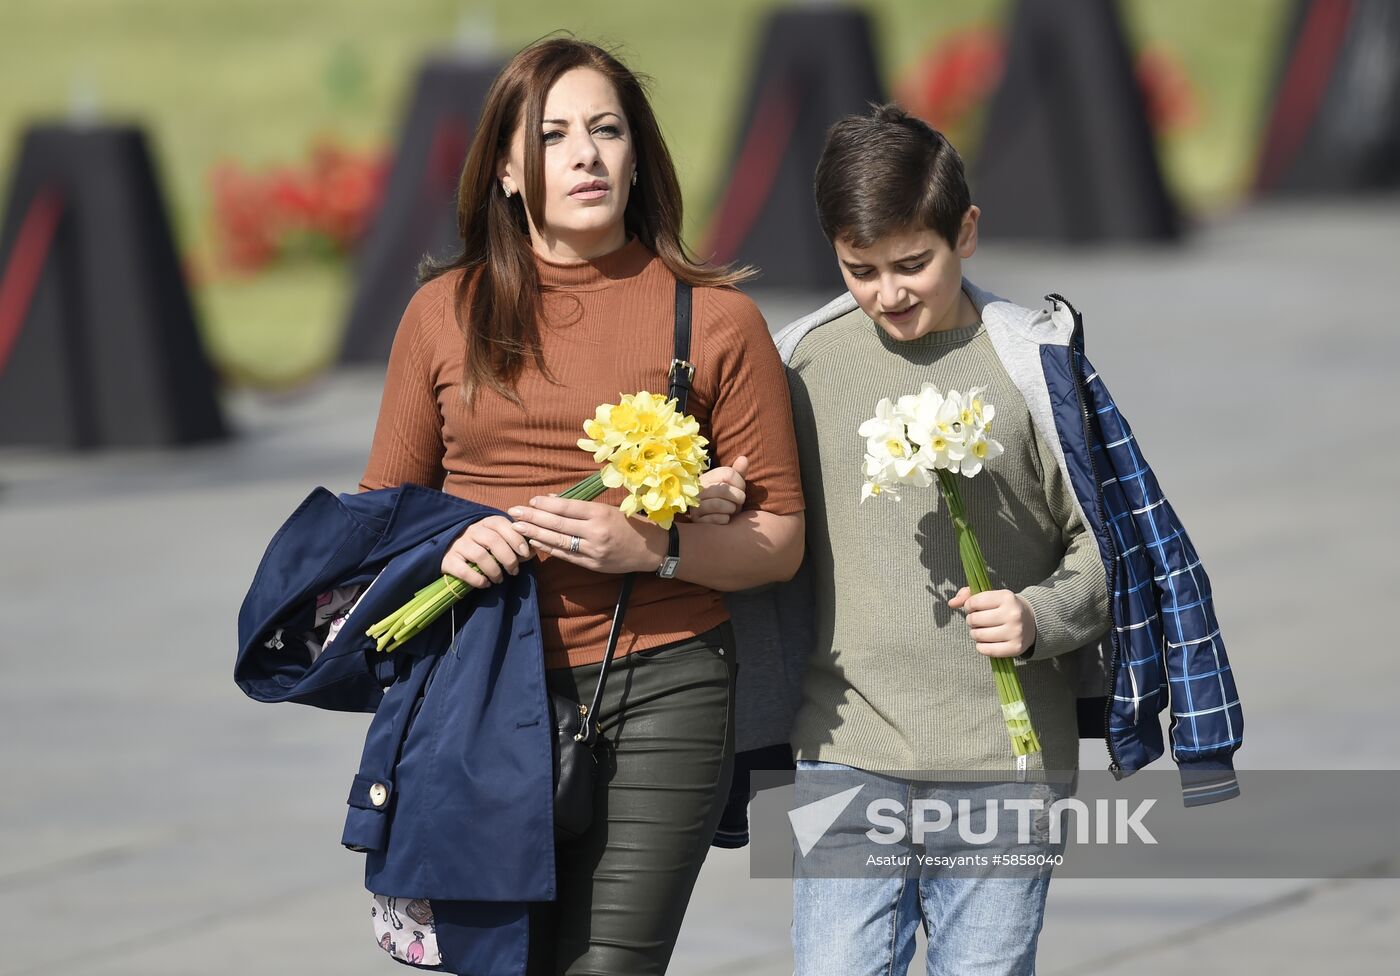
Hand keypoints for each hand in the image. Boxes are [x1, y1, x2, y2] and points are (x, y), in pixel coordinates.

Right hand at [441, 515, 531, 587]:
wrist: (449, 551)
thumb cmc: (481, 546)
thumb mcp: (497, 539)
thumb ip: (514, 543)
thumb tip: (534, 550)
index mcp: (485, 523)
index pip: (502, 524)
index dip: (516, 538)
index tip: (526, 554)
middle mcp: (471, 530)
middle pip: (493, 540)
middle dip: (508, 558)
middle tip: (514, 571)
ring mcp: (458, 544)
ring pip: (480, 555)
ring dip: (494, 571)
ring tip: (499, 580)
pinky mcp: (448, 560)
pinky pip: (464, 571)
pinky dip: (477, 579)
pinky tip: (485, 583)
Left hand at [507, 495, 663, 574]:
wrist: (652, 550)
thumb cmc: (630, 524)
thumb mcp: (609, 509)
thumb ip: (581, 506)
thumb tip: (552, 501)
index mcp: (601, 513)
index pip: (567, 507)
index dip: (545, 505)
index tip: (530, 501)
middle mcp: (596, 532)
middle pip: (558, 524)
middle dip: (533, 518)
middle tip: (513, 513)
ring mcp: (593, 550)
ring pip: (558, 541)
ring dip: (535, 533)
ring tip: (519, 527)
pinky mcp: (592, 565)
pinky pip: (566, 555)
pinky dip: (549, 548)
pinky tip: (535, 542)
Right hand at [693, 455, 748, 524]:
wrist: (712, 518)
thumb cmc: (725, 499)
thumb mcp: (732, 484)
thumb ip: (738, 472)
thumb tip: (744, 458)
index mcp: (707, 477)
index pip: (728, 474)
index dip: (740, 482)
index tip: (741, 489)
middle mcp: (698, 490)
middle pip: (724, 489)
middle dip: (738, 497)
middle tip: (740, 501)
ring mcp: (695, 505)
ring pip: (718, 504)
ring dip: (732, 508)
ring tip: (732, 509)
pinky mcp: (697, 520)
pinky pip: (715, 519)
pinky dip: (725, 519)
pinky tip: (726, 518)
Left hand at [948, 588, 1036, 657]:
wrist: (1032, 621)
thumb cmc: (1005, 607)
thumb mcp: (991, 596)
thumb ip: (968, 595)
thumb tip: (951, 603)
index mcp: (1006, 597)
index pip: (973, 602)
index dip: (968, 606)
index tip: (974, 608)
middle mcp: (1013, 614)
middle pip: (974, 620)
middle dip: (971, 621)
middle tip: (979, 621)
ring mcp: (1015, 632)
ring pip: (978, 635)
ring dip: (975, 634)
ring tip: (982, 630)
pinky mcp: (1015, 648)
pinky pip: (986, 650)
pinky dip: (981, 647)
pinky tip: (986, 641)